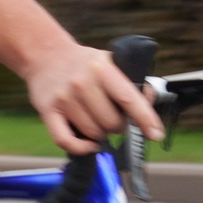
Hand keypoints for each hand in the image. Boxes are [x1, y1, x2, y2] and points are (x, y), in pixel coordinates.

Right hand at [26, 43, 162, 155]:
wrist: (46, 54)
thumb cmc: (84, 63)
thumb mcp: (109, 61)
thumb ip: (130, 81)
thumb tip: (149, 102)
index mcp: (102, 68)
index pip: (128, 98)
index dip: (145, 119)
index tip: (156, 133)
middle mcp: (82, 83)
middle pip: (112, 123)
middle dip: (118, 126)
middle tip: (113, 118)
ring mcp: (64, 98)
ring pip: (93, 134)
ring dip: (100, 134)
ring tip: (97, 120)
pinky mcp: (48, 111)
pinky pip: (67, 142)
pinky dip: (82, 148)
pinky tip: (89, 143)